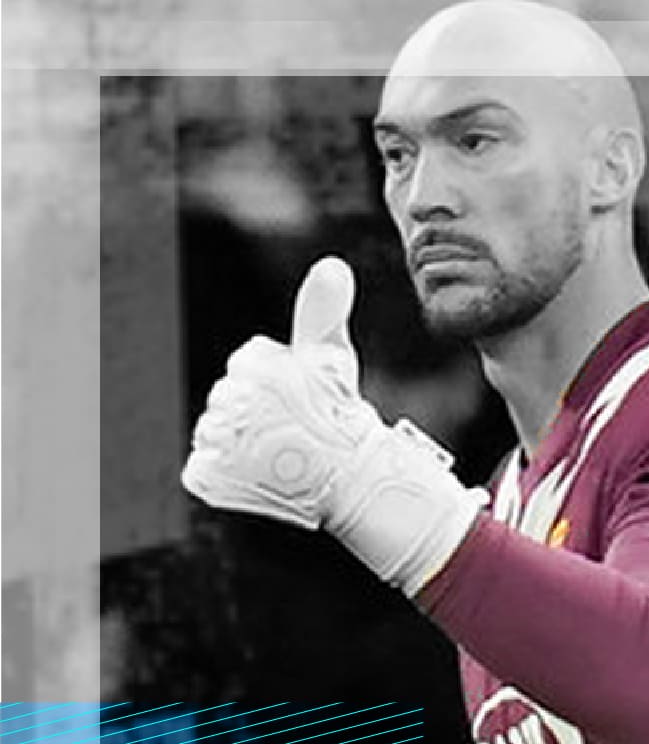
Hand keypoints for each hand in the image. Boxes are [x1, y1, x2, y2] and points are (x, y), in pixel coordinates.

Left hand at [182, 256, 486, 593]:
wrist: (352, 477)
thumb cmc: (341, 414)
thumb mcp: (333, 356)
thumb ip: (322, 308)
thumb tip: (333, 264)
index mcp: (253, 365)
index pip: (245, 367)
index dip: (274, 387)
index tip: (300, 403)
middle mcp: (231, 399)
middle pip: (226, 402)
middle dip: (253, 417)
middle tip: (292, 434)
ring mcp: (219, 441)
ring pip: (212, 436)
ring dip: (238, 447)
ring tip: (276, 457)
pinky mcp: (211, 476)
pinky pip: (201, 472)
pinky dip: (221, 478)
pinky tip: (252, 477)